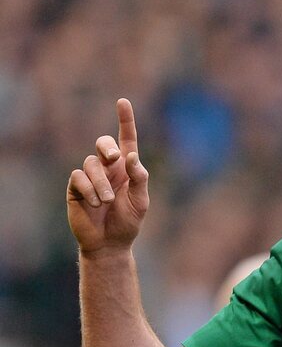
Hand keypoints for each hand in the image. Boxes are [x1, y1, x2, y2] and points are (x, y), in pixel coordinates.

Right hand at [67, 98, 148, 253]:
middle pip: (103, 144)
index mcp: (126, 169)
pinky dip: (88, 190)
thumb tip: (130, 156)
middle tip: (114, 158)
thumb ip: (139, 178)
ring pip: (91, 164)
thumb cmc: (127, 222)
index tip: (123, 102)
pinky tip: (95, 203)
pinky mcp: (76, 187)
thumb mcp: (140, 202)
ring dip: (101, 183)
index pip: (126, 140)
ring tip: (107, 200)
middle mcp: (108, 168)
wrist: (109, 244)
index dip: (125, 121)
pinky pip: (78, 178)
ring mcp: (90, 177)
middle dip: (107, 147)